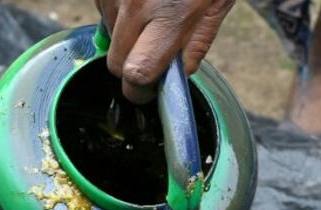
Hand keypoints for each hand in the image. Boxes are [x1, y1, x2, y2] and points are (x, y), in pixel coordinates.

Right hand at [96, 0, 235, 103]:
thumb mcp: (217, 5)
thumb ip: (196, 44)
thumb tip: (177, 76)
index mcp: (170, 17)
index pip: (137, 73)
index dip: (140, 90)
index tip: (146, 91)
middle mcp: (136, 5)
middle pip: (115, 62)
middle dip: (129, 67)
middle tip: (150, 56)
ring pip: (108, 35)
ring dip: (125, 34)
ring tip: (151, 13)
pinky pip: (103, 9)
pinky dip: (118, 11)